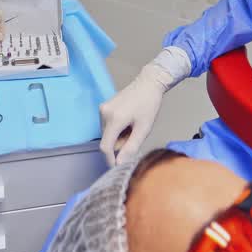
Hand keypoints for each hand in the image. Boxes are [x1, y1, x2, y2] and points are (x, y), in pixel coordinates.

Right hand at [99, 46, 190, 164]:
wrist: (148, 83)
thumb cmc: (149, 105)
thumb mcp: (143, 129)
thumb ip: (131, 148)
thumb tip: (120, 164)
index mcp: (114, 119)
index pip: (106, 147)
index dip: (110, 160)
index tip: (118, 168)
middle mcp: (104, 113)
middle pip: (107, 140)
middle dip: (120, 144)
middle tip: (135, 136)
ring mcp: (102, 108)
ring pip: (108, 133)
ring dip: (119, 136)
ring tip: (133, 127)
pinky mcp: (104, 106)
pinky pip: (108, 125)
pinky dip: (117, 129)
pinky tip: (128, 121)